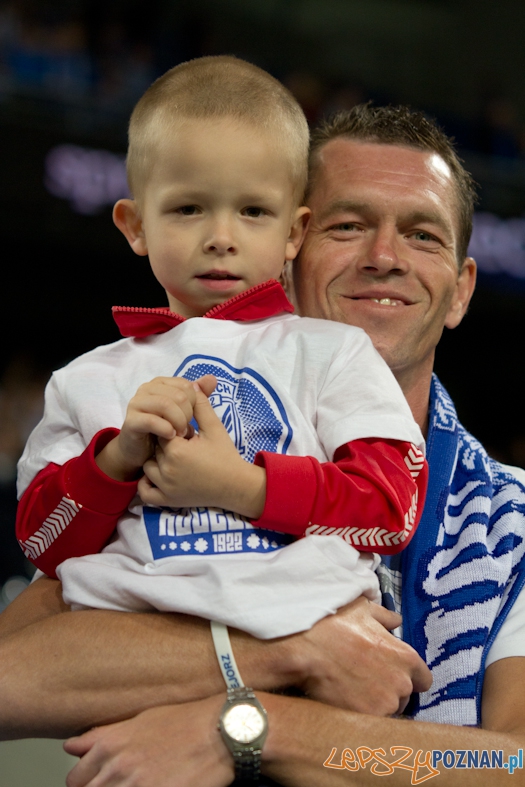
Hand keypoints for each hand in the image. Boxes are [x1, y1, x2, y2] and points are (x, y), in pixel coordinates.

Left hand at [64, 697, 232, 786]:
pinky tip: (157, 786)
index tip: (99, 783)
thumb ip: (101, 736)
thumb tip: (71, 746)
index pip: (75, 780)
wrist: (221, 732)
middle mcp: (117, 768)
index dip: (86, 784)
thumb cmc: (185, 722)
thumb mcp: (140, 720)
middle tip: (121, 783)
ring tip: (144, 781)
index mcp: (109, 746)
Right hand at [96, 375, 216, 481]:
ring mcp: (136, 403)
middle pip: (178, 395)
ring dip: (178, 422)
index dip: (194, 403)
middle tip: (186, 430)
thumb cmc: (164, 429)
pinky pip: (152, 421)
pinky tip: (170, 436)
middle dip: (187, 414)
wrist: (141, 451)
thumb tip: (213, 378)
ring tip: (180, 434)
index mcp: (161, 383)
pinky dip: (166, 429)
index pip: (187, 386)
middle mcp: (147, 388)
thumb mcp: (184, 412)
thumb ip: (198, 395)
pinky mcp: (131, 421)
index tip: (191, 418)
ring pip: (165, 404)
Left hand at [138, 384, 265, 517]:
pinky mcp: (167, 501)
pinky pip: (146, 493)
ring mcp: (166, 488)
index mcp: (177, 450)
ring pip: (148, 467)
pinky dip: (147, 485)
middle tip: (185, 448)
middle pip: (155, 448)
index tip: (187, 435)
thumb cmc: (226, 456)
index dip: (173, 430)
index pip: (162, 431)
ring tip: (177, 462)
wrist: (236, 486)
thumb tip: (193, 384)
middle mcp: (167, 470)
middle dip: (166, 445)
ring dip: (157, 462)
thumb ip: (201, 406)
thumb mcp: (215, 428)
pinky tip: (159, 477)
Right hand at [282, 596, 431, 715]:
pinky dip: (359, 715)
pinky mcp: (367, 719)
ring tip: (353, 692)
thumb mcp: (363, 610)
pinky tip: (345, 702)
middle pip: (404, 697)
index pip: (424, 680)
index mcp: (406, 657)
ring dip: (375, 706)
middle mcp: (401, 683)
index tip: (394, 676)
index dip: (409, 678)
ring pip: (387, 712)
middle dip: (389, 691)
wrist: (308, 648)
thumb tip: (395, 620)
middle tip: (366, 682)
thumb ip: (385, 617)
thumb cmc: (335, 625)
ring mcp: (385, 704)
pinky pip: (369, 722)